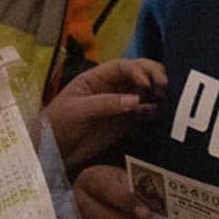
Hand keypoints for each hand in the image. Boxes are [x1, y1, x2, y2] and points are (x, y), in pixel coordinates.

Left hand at [42, 58, 165, 168]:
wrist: (52, 151)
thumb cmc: (57, 124)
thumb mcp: (78, 110)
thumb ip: (106, 104)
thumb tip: (136, 100)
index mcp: (96, 78)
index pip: (122, 67)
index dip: (138, 70)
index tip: (147, 83)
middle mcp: (111, 88)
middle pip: (138, 73)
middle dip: (153, 75)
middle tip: (165, 85)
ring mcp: (119, 105)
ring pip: (144, 91)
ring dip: (157, 92)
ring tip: (167, 99)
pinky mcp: (124, 123)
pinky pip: (144, 112)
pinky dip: (154, 111)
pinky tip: (161, 113)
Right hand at [72, 164, 159, 218]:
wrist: (100, 199)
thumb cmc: (117, 189)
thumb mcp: (127, 182)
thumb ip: (137, 191)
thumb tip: (156, 207)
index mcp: (90, 180)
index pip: (105, 189)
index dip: (126, 202)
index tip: (146, 213)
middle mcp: (76, 203)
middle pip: (97, 217)